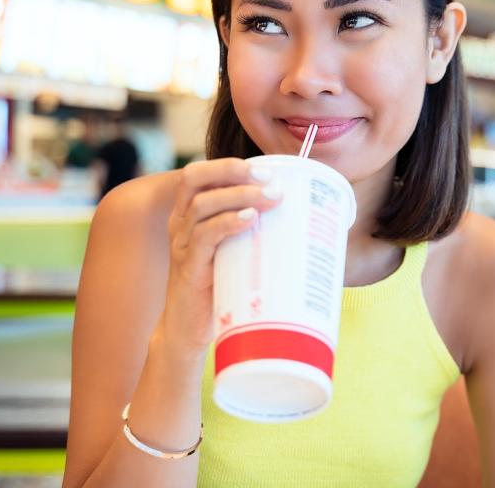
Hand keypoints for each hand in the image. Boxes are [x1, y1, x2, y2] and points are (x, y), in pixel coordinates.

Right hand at [159, 158, 282, 354]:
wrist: (190, 330)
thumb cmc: (220, 286)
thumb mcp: (236, 251)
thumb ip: (258, 232)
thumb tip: (313, 222)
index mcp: (190, 214)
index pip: (199, 174)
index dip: (228, 165)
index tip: (266, 170)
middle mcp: (181, 223)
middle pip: (195, 178)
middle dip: (233, 171)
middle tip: (271, 180)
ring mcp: (181, 244)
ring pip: (203, 204)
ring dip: (240, 196)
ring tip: (270, 197)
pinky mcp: (188, 267)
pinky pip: (203, 237)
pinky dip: (228, 223)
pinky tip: (249, 219)